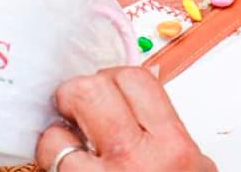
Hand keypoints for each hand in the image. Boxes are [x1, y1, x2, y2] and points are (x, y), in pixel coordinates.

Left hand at [36, 66, 216, 170]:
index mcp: (172, 147)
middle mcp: (138, 161)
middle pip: (91, 92)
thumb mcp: (191, 168)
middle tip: (74, 107)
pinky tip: (62, 169)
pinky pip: (48, 171)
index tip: (105, 87)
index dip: (112, 77)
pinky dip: (48, 165)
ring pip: (56, 136)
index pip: (134, 79)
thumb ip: (166, 128)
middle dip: (75, 95)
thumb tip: (144, 85)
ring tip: (66, 147)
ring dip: (55, 139)